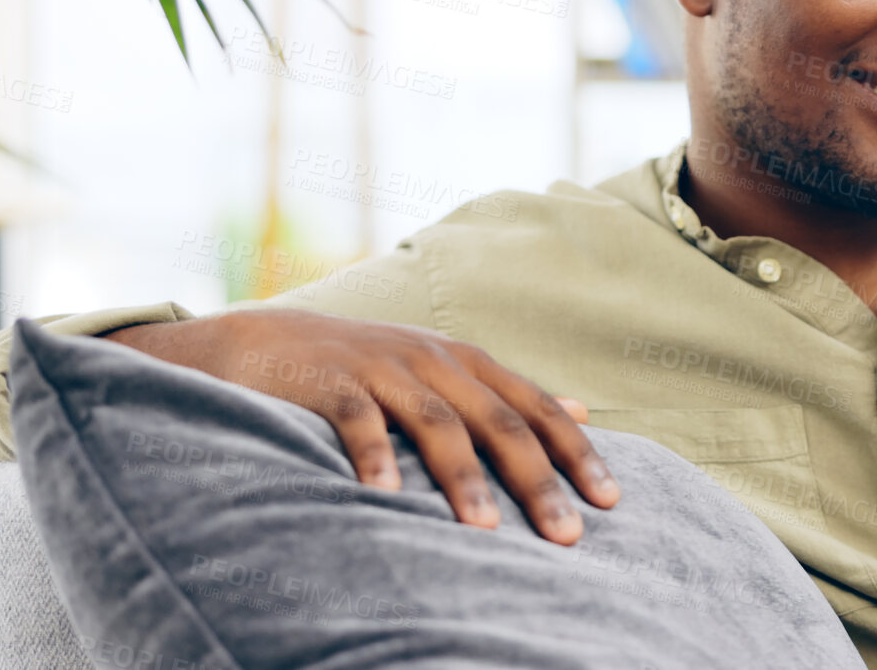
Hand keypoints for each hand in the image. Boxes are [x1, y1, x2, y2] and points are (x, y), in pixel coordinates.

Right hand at [103, 309, 617, 543]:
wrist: (265, 341)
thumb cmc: (368, 367)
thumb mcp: (447, 371)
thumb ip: (511, 394)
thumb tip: (584, 410)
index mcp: (469, 363)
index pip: (538, 410)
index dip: (576, 454)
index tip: (612, 501)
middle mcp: (434, 360)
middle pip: (499, 422)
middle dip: (536, 479)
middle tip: (566, 534)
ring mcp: (382, 367)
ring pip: (436, 423)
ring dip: (463, 478)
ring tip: (486, 528)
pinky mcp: (329, 380)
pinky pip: (357, 418)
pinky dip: (373, 454)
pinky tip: (385, 495)